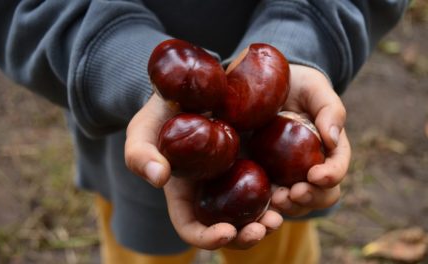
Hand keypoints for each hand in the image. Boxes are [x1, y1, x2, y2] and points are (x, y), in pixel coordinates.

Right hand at [125, 93, 282, 249]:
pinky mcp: (252, 163)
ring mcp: (232, 181)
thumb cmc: (159, 115)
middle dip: (246, 236)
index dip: (207, 238)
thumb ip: (141, 155)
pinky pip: (267, 185)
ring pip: (251, 212)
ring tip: (280, 213)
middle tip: (265, 226)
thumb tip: (160, 178)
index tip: (226, 231)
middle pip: (228, 229)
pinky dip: (278, 192)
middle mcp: (210, 194)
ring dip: (266, 220)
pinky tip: (291, 186)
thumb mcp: (141, 131)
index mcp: (183, 196)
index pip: (192, 229)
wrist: (188, 89)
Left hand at [270, 65, 350, 216]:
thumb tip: (333, 138)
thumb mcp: (315, 89)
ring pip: (295, 203)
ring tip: (275, 200)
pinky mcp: (264, 175)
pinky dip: (265, 205)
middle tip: (293, 193)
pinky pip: (267, 198)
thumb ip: (330, 110)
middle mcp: (310, 166)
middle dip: (310, 198)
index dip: (330, 176)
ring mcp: (287, 174)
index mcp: (329, 148)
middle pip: (320, 194)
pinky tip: (255, 202)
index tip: (315, 175)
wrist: (268, 86)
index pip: (337, 168)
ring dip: (288, 206)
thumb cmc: (298, 85)